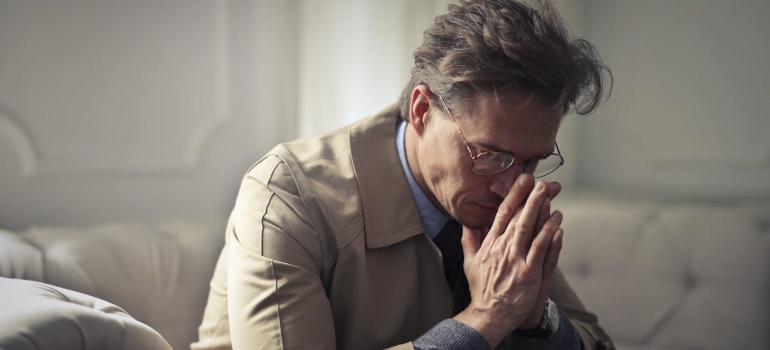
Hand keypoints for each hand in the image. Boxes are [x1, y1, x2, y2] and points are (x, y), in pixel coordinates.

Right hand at [453, 174, 563, 347]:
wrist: (489, 314)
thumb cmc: (482, 289)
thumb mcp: (469, 262)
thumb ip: (469, 240)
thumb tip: (468, 222)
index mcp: (490, 244)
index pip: (502, 214)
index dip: (514, 196)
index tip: (523, 181)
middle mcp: (502, 249)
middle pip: (518, 218)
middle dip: (530, 198)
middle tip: (541, 182)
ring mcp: (516, 261)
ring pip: (529, 230)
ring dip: (540, 212)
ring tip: (551, 196)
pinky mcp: (528, 273)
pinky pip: (541, 250)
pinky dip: (549, 235)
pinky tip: (557, 223)